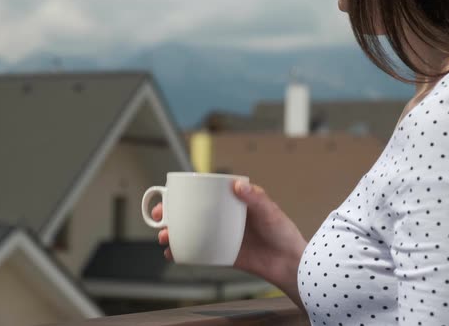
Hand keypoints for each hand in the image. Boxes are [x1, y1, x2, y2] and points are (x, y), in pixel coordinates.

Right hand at [153, 180, 307, 308]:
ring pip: (188, 231)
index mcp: (230, 201)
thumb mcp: (270, 211)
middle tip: (159, 218)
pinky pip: (196, 251)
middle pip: (188, 212)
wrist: (289, 263)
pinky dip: (182, 252)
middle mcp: (221, 217)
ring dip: (171, 233)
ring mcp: (219, 235)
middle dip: (168, 214)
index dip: (182, 193)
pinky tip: (173, 254)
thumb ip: (255, 198)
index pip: (202, 192)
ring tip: (165, 238)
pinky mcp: (220, 253)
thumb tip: (237, 185)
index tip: (168, 195)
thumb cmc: (283, 233)